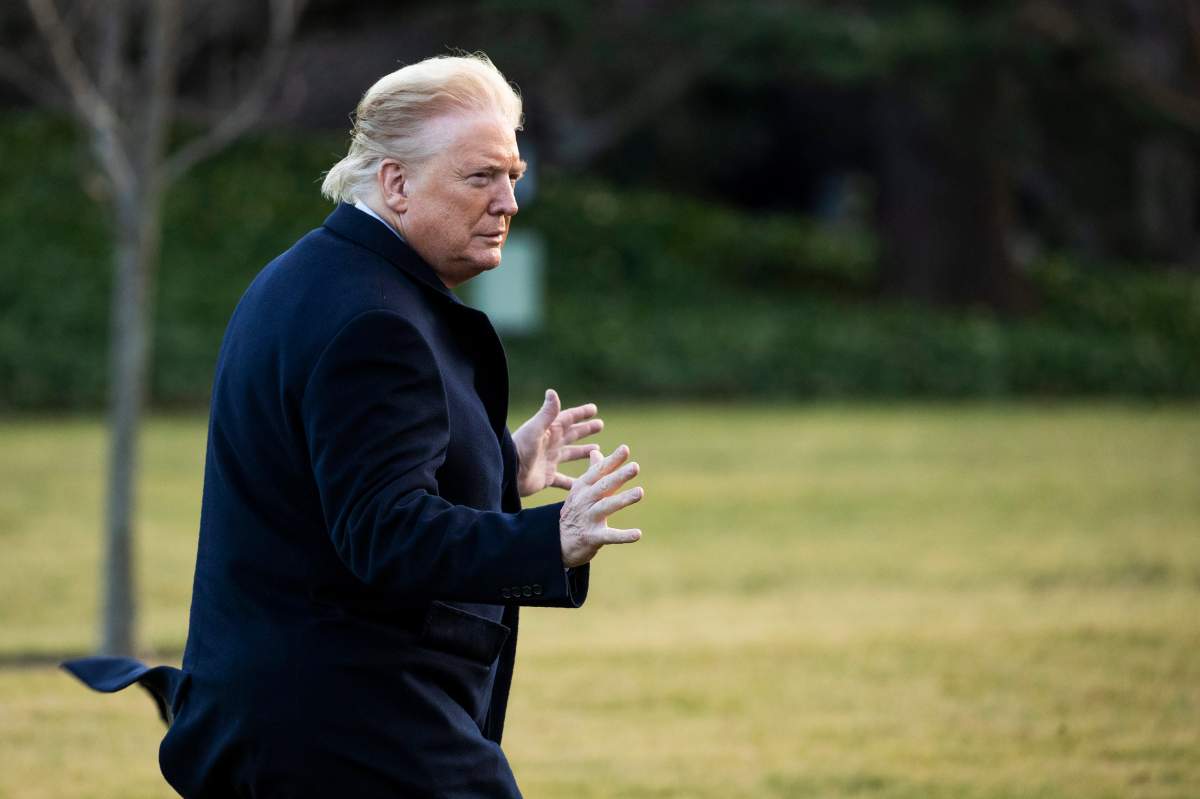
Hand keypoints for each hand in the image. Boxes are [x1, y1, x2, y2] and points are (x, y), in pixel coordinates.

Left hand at [511, 389, 603, 497]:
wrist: (508, 473)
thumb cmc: (520, 449)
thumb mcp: (535, 429)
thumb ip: (546, 413)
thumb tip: (552, 392)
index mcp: (549, 431)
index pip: (568, 418)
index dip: (581, 413)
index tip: (594, 408)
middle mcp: (550, 444)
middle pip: (572, 434)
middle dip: (586, 429)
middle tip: (600, 425)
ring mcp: (549, 461)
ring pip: (570, 455)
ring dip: (583, 452)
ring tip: (597, 451)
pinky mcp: (547, 477)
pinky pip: (564, 481)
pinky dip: (573, 483)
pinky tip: (584, 484)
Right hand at [559, 445, 643, 567]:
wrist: (559, 542)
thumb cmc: (575, 511)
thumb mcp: (580, 490)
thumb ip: (592, 471)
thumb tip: (596, 451)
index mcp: (582, 487)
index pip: (599, 471)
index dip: (612, 460)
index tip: (625, 449)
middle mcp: (584, 500)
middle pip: (603, 486)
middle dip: (619, 476)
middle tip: (635, 467)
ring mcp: (588, 519)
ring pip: (606, 507)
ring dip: (623, 499)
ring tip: (640, 492)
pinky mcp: (592, 537)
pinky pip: (609, 536)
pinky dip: (623, 536)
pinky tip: (638, 534)